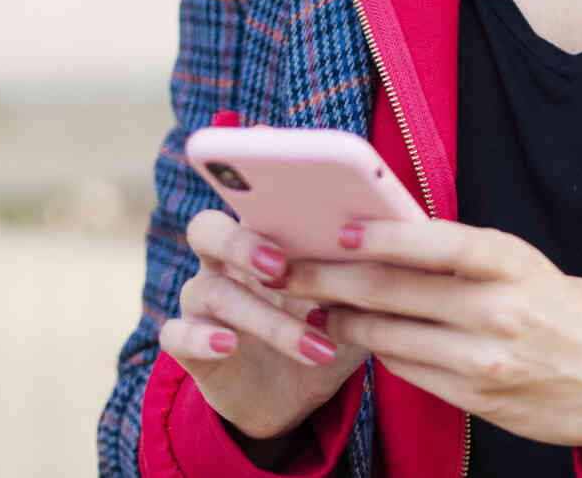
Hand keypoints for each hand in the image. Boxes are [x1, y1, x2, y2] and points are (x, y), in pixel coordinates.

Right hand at [160, 209, 373, 442]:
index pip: (244, 194)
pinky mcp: (190, 347)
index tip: (297, 194)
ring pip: (211, 291)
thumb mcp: (356, 297)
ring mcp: (203, 302)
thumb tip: (406, 235)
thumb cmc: (331, 325)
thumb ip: (367, 266)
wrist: (302, 393)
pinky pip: (176, 335)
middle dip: (242, 242)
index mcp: (264, 234)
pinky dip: (199, 337)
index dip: (257, 187)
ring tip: (315, 343)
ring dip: (266, 318)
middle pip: (207, 229)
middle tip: (282, 265)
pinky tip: (228, 344)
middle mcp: (224, 261)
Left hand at [286, 217, 581, 452]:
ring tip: (316, 309)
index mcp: (514, 263)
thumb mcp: (536, 269)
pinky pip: (411, 371)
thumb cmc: (579, 315)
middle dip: (334, 280)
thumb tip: (401, 239)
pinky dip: (381, 352)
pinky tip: (363, 339)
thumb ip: (476, 260)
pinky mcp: (478, 397)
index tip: (337, 229)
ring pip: (392, 335)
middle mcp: (498, 308)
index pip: (435, 243)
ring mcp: (485, 358)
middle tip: (292, 269)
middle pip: (396, 290)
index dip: (381, 235)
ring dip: (345, 321)